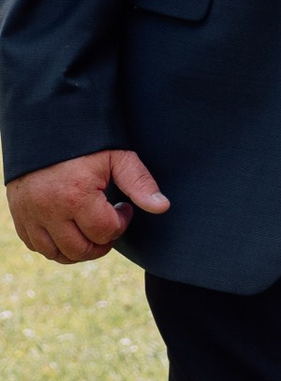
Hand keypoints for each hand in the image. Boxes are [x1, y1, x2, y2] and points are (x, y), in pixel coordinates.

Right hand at [8, 148, 170, 265]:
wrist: (43, 126)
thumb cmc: (84, 141)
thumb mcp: (117, 155)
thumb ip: (139, 182)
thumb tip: (162, 207)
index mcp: (76, 196)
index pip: (105, 231)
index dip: (121, 223)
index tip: (123, 208)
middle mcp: (49, 211)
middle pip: (80, 250)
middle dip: (102, 244)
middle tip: (109, 225)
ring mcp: (30, 215)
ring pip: (57, 254)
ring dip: (78, 250)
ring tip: (90, 230)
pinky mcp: (19, 216)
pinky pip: (36, 246)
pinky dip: (54, 245)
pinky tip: (68, 228)